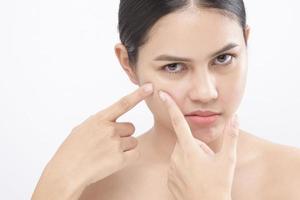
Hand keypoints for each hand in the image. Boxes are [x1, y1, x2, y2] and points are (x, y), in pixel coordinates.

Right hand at [32, 83, 153, 199]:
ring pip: (133, 141)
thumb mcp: (82, 129)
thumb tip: (110, 122)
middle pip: (130, 128)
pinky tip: (113, 162)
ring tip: (107, 155)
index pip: (123, 104)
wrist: (66, 173)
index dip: (138, 95)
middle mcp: (109, 129)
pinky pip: (135, 154)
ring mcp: (115, 143)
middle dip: (124, 135)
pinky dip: (128, 158)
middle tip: (108, 145)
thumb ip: (99, 123)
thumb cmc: (71, 152)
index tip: (150, 87)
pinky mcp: (120, 159)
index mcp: (99, 119)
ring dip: (125, 148)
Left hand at [159, 91, 238, 199]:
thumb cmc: (218, 186)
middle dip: (196, 146)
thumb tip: (236, 117)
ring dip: (191, 157)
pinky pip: (177, 165)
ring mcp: (171, 168)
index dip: (170, 106)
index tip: (162, 94)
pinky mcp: (169, 177)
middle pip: (186, 141)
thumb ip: (231, 136)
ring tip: (202, 172)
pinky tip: (194, 178)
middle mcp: (176, 156)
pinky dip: (186, 168)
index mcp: (189, 149)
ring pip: (182, 153)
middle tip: (207, 161)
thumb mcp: (228, 160)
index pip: (178, 121)